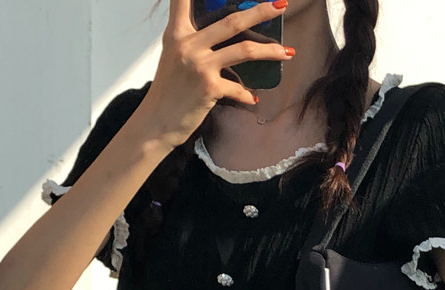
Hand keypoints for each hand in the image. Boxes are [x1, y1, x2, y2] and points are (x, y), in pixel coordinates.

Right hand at [140, 0, 291, 145]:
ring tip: (287, 52)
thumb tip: (222, 34)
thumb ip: (192, 40)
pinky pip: (238, 88)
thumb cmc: (168, 91)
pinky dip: (248, 95)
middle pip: (231, 21)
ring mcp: (200, 66)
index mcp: (177, 33)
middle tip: (281, 5)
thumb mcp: (174, 57)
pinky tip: (254, 98)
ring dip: (270, 50)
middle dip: (260, 11)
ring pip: (244, 50)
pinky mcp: (209, 88)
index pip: (183, 0)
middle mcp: (188, 45)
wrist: (156, 123)